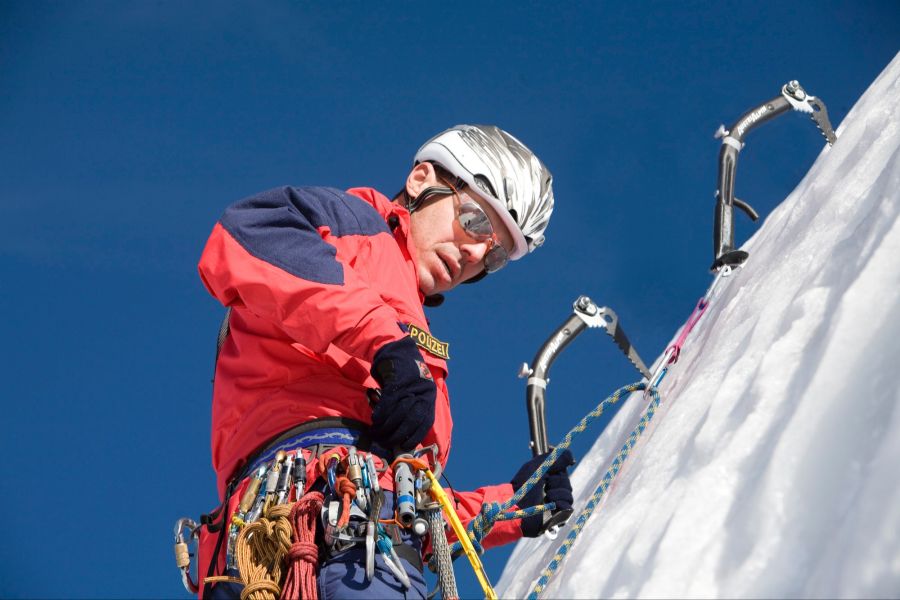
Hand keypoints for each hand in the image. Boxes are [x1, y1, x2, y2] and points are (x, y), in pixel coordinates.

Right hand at [369, 337, 436, 451]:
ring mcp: (410, 387)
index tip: (403, 447)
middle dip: (397, 435)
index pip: (424, 424)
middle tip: (385, 442)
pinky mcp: (396, 382)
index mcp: (429, 399)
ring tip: (377, 433)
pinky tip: (375, 420)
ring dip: (385, 427)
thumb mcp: (416, 394)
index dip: (413, 438)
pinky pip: (388, 402)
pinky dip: (380, 414)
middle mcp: (423, 393)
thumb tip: (405, 438)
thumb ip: (414, 412)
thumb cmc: (407, 380)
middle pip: (410, 420)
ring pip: (398, 413)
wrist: (400, 354)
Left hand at [510, 449, 574, 536]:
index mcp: (547, 477)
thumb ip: (555, 457)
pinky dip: (560, 505)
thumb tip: (571, 458)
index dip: (558, 469)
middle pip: (567, 482)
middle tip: (544, 484)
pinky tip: (551, 505)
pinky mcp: (558, 515)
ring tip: (545, 497)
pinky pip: (568, 507)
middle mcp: (552, 489)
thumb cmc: (524, 486)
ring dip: (556, 494)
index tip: (550, 470)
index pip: (563, 470)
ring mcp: (555, 503)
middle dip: (556, 482)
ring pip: (568, 494)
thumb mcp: (537, 465)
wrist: (518, 506)